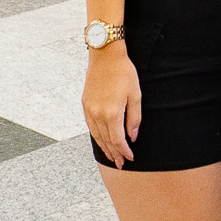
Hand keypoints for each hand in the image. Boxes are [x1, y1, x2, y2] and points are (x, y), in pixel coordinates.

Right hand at [82, 45, 140, 168]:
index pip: (118, 140)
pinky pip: (90, 126)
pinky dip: (96, 136)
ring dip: (104, 147)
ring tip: (112, 156)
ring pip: (96, 135)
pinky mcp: (85, 105)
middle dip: (114, 153)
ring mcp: (89, 110)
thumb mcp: (135, 94)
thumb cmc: (124, 73)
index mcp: (112, 113)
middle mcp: (97, 114)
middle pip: (106, 140)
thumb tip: (133, 136)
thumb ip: (134, 118)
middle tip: (121, 163)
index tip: (130, 158)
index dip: (124, 151)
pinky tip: (101, 140)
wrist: (105, 57)